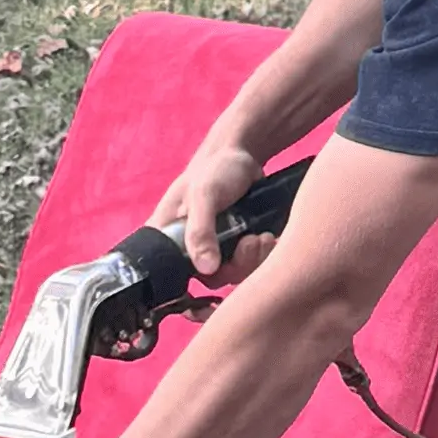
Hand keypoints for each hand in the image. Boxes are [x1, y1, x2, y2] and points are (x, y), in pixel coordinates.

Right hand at [150, 139, 277, 284]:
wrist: (241, 157)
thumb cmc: (214, 170)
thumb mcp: (203, 195)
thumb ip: (200, 231)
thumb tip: (206, 269)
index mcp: (167, 240)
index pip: (171, 277)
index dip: (196, 279)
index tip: (221, 266)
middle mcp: (188, 250)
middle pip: (211, 280)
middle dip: (237, 266)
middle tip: (251, 242)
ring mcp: (214, 251)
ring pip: (235, 275)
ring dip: (254, 260)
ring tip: (263, 237)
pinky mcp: (236, 250)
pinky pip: (250, 267)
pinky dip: (264, 256)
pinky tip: (269, 238)